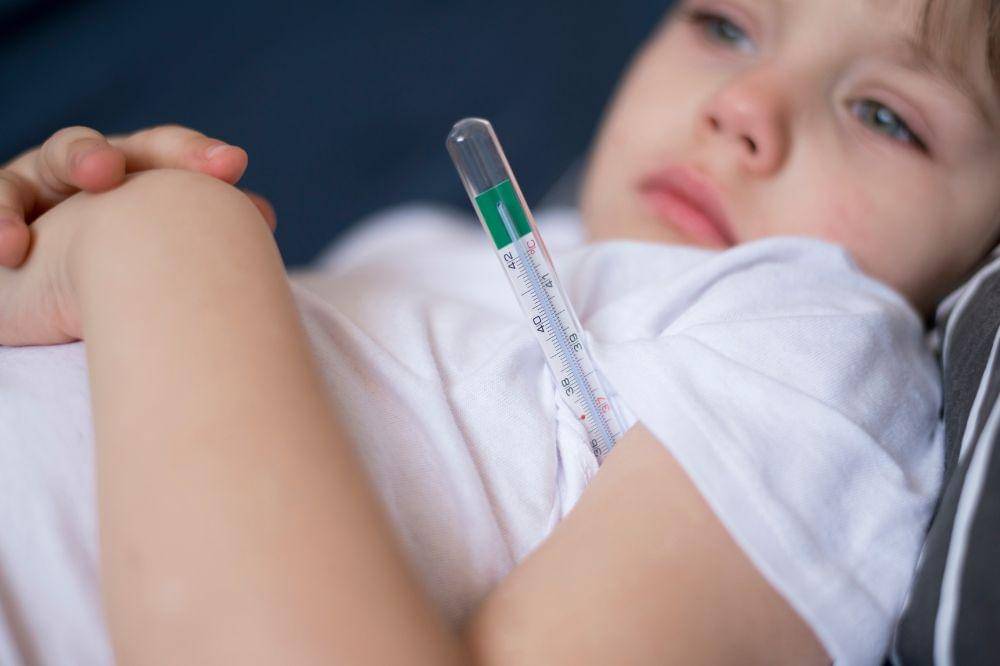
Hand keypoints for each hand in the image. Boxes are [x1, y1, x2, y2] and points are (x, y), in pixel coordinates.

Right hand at [0, 125, 276, 267]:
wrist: (65, 294)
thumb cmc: (132, 265)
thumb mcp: (164, 242)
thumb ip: (208, 224)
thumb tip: (264, 215)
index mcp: (134, 171)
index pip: (162, 149)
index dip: (193, 154)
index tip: (231, 166)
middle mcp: (83, 171)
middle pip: (93, 148)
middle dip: (102, 156)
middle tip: (111, 173)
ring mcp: (36, 190)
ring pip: (36, 169)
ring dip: (62, 172)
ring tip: (86, 183)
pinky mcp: (3, 216)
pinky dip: (3, 224)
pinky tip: (12, 249)